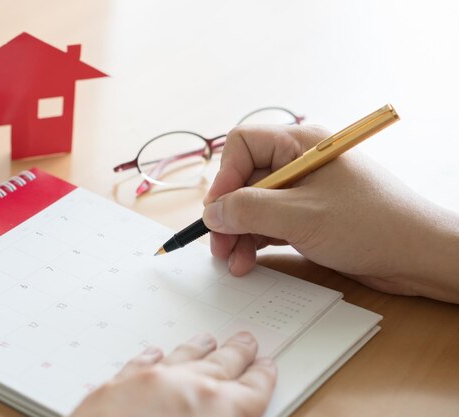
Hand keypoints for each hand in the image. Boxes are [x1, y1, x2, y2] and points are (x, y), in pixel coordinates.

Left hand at [70, 332, 276, 416]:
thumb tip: (236, 414)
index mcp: (219, 409)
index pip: (253, 388)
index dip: (263, 376)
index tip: (267, 366)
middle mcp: (188, 386)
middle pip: (222, 363)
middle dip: (237, 353)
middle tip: (246, 341)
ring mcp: (150, 381)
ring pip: (183, 356)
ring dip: (199, 349)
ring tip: (208, 340)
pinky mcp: (117, 385)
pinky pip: (142, 363)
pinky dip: (154, 357)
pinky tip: (157, 352)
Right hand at [203, 124, 458, 302]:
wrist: (417, 256)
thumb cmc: (369, 225)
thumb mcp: (301, 217)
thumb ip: (249, 211)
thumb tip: (212, 213)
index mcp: (299, 144)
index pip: (243, 145)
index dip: (225, 177)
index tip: (218, 211)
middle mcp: (298, 162)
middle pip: (244, 180)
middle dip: (228, 214)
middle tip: (219, 248)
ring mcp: (303, 190)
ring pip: (254, 205)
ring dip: (239, 233)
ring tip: (234, 262)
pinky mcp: (308, 215)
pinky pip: (269, 222)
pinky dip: (255, 240)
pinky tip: (248, 261)